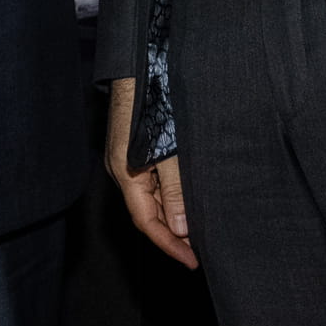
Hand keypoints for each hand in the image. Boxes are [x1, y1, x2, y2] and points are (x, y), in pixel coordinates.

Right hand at [103, 79, 196, 269]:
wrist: (139, 64)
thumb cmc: (151, 101)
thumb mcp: (169, 148)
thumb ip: (174, 188)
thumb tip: (180, 226)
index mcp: (126, 173)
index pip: (146, 221)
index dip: (169, 245)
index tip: (193, 261)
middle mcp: (123, 171)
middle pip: (148, 213)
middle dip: (174, 235)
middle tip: (202, 250)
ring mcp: (128, 160)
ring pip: (151, 199)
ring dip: (174, 216)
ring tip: (200, 230)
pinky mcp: (136, 150)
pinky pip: (153, 183)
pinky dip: (170, 197)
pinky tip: (187, 199)